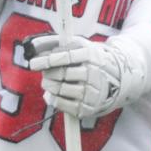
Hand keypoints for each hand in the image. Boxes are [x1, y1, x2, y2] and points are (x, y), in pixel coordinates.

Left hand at [26, 34, 143, 117]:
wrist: (117, 78)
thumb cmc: (88, 58)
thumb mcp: (77, 45)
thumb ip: (53, 43)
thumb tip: (32, 46)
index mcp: (90, 54)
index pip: (66, 56)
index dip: (48, 60)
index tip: (34, 63)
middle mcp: (93, 73)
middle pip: (61, 74)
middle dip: (47, 73)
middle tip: (44, 73)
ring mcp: (92, 92)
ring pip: (61, 90)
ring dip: (48, 86)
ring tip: (48, 82)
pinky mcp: (88, 108)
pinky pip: (63, 105)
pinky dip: (53, 99)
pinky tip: (52, 95)